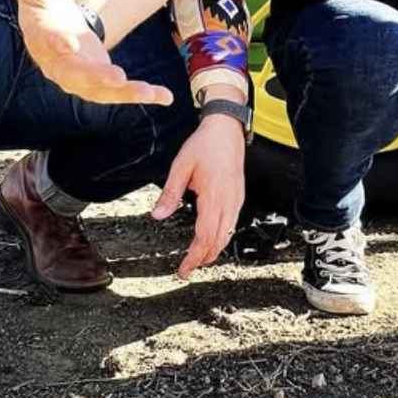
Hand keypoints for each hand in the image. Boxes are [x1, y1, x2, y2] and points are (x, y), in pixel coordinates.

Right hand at [0, 0, 173, 105]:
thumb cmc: (45, 9)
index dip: (56, 42)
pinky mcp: (101, 84)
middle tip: (115, 77)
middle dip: (95, 77)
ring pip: (100, 90)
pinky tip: (165, 96)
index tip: (67, 42)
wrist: (59, 31)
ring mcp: (82, 78)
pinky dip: (142, 95)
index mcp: (43, 38)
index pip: (47, 40)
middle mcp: (61, 64)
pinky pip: (121, 94)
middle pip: (75, 73)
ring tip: (146, 92)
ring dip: (123, 92)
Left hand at [151, 117, 245, 277]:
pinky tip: (213, 239)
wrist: (226, 128)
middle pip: (218, 241)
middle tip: (188, 268)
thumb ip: (170, 193)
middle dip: (203, 258)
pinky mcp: (239, 196)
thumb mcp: (181, 167)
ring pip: (227, 235)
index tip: (184, 269)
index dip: (194, 257)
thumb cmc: (205, 144)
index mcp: (214, 196)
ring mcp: (236, 200)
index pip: (204, 237)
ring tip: (198, 258)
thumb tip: (158, 215)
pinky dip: (222, 237)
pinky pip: (232, 224)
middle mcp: (229, 201)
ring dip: (213, 250)